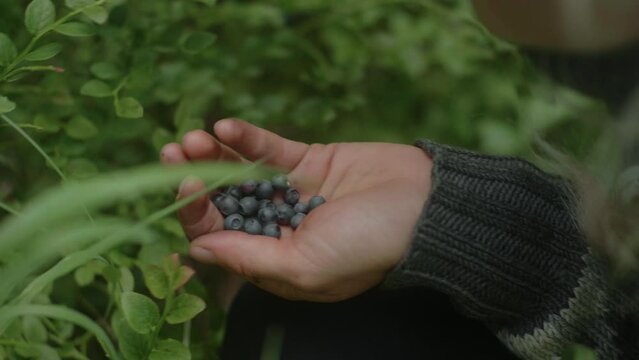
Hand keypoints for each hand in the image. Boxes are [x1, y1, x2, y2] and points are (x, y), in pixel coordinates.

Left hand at [160, 119, 432, 301]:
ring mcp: (291, 192)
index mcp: (275, 259)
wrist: (424, 208)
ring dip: (214, 155)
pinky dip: (248, 138)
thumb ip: (250, 258)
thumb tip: (197, 250)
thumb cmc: (369, 247)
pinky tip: (226, 127)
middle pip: (225, 202)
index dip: (197, 213)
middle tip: (171, 154)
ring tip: (193, 137)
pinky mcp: (308, 162)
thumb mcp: (306, 266)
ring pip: (241, 173)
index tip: (184, 186)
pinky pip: (271, 149)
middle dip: (195, 179)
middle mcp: (278, 226)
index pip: (222, 238)